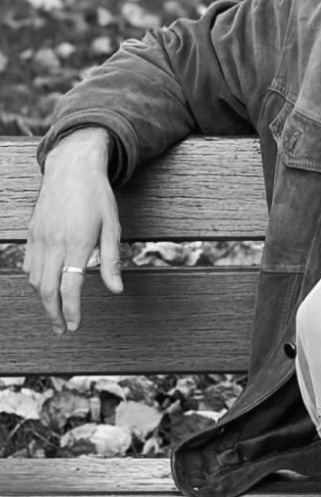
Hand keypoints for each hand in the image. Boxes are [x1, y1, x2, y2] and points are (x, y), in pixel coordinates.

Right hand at [23, 128, 122, 333]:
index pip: (70, 286)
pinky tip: (46, 285)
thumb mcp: (112, 227)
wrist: (72, 168)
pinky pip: (29, 263)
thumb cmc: (97, 196)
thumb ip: (111, 260)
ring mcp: (40, 237)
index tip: (75, 325)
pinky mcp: (32, 232)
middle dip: (54, 313)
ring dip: (44, 298)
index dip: (72, 310)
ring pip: (35, 278)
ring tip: (56, 310)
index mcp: (78, 242)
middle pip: (48, 288)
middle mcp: (54, 242)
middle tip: (63, 329)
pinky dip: (36, 279)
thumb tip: (116, 289)